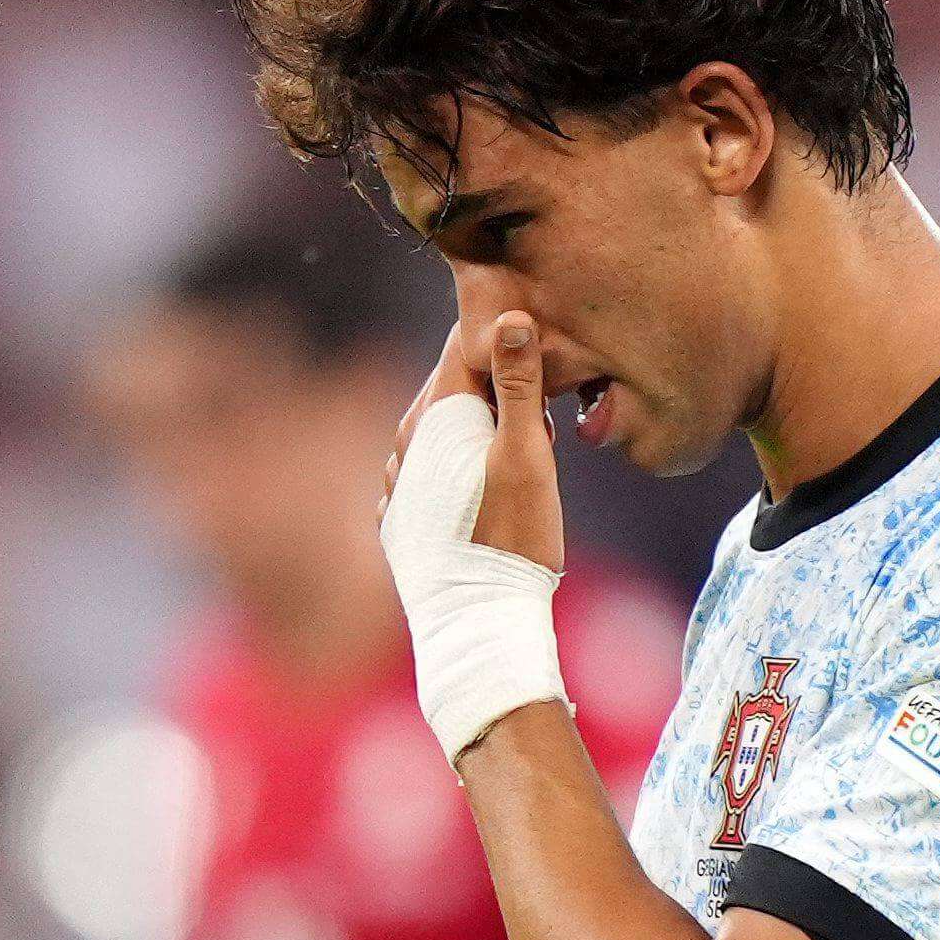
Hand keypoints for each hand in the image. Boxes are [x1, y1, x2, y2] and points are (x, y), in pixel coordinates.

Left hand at [386, 311, 565, 573]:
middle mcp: (407, 443)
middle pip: (453, 388)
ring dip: (475, 433)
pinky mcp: (401, 522)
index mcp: (438, 416)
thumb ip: (518, 384)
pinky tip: (477, 492)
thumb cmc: (514, 539)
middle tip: (540, 415)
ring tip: (515, 460)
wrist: (480, 624)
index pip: (465, 345)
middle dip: (495, 388)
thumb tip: (510, 316)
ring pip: (438, 433)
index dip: (504, 338)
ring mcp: (398, 485)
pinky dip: (453, 472)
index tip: (538, 346)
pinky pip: (427, 476)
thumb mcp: (527, 454)